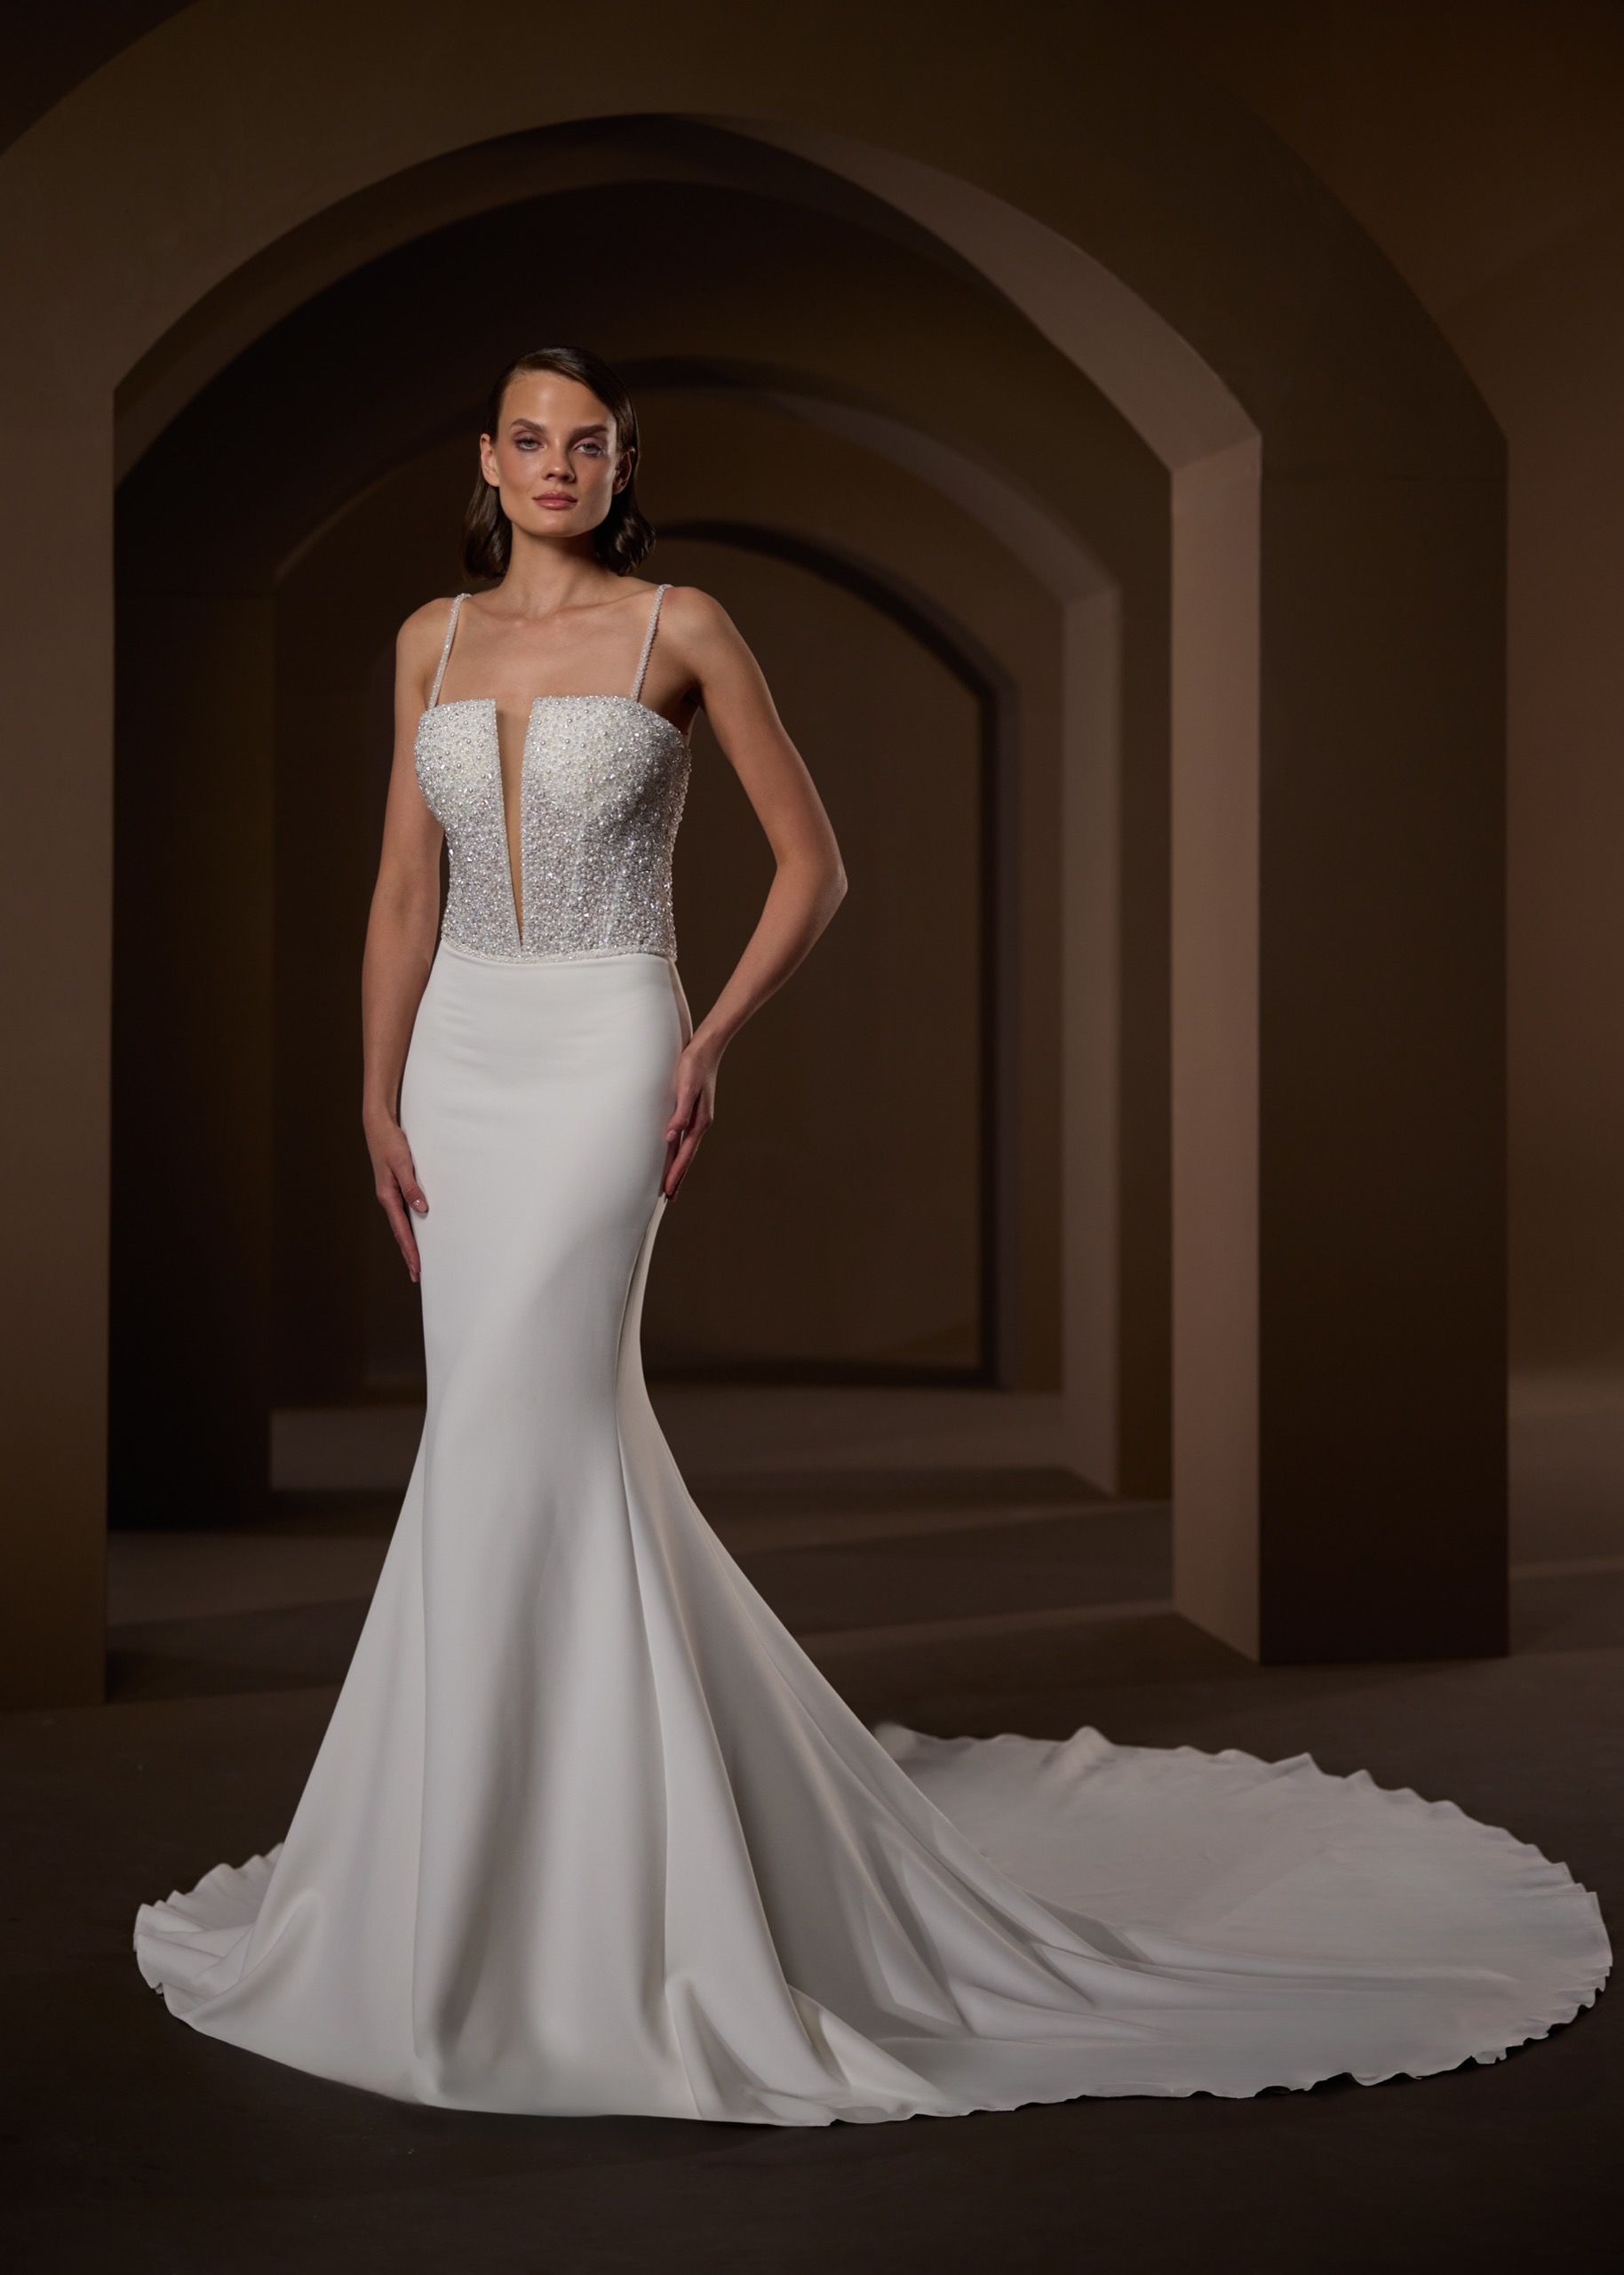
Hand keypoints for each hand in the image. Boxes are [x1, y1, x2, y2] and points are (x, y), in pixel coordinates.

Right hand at [366, 1112, 428, 1281]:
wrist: (378, 1126)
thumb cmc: (390, 1142)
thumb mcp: (403, 1163)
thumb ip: (412, 1187)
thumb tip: (421, 1210)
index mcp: (387, 1196)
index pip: (401, 1230)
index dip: (410, 1250)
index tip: (417, 1268)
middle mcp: (387, 1199)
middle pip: (400, 1233)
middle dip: (409, 1254)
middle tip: (417, 1274)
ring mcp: (390, 1194)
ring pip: (401, 1224)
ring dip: (409, 1243)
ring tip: (417, 1260)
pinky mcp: (394, 1188)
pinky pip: (403, 1213)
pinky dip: (409, 1227)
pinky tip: (417, 1231)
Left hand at [662, 1036, 718, 1198]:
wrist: (706, 1049)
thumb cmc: (693, 1066)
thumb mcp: (684, 1088)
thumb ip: (679, 1113)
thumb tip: (670, 1137)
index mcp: (698, 1121)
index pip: (684, 1154)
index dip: (675, 1173)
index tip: (668, 1191)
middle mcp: (700, 1123)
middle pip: (687, 1156)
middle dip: (678, 1176)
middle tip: (670, 1197)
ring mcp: (698, 1118)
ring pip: (687, 1149)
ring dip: (679, 1166)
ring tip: (672, 1182)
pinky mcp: (693, 1111)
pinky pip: (685, 1138)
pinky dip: (680, 1151)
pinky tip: (675, 1153)